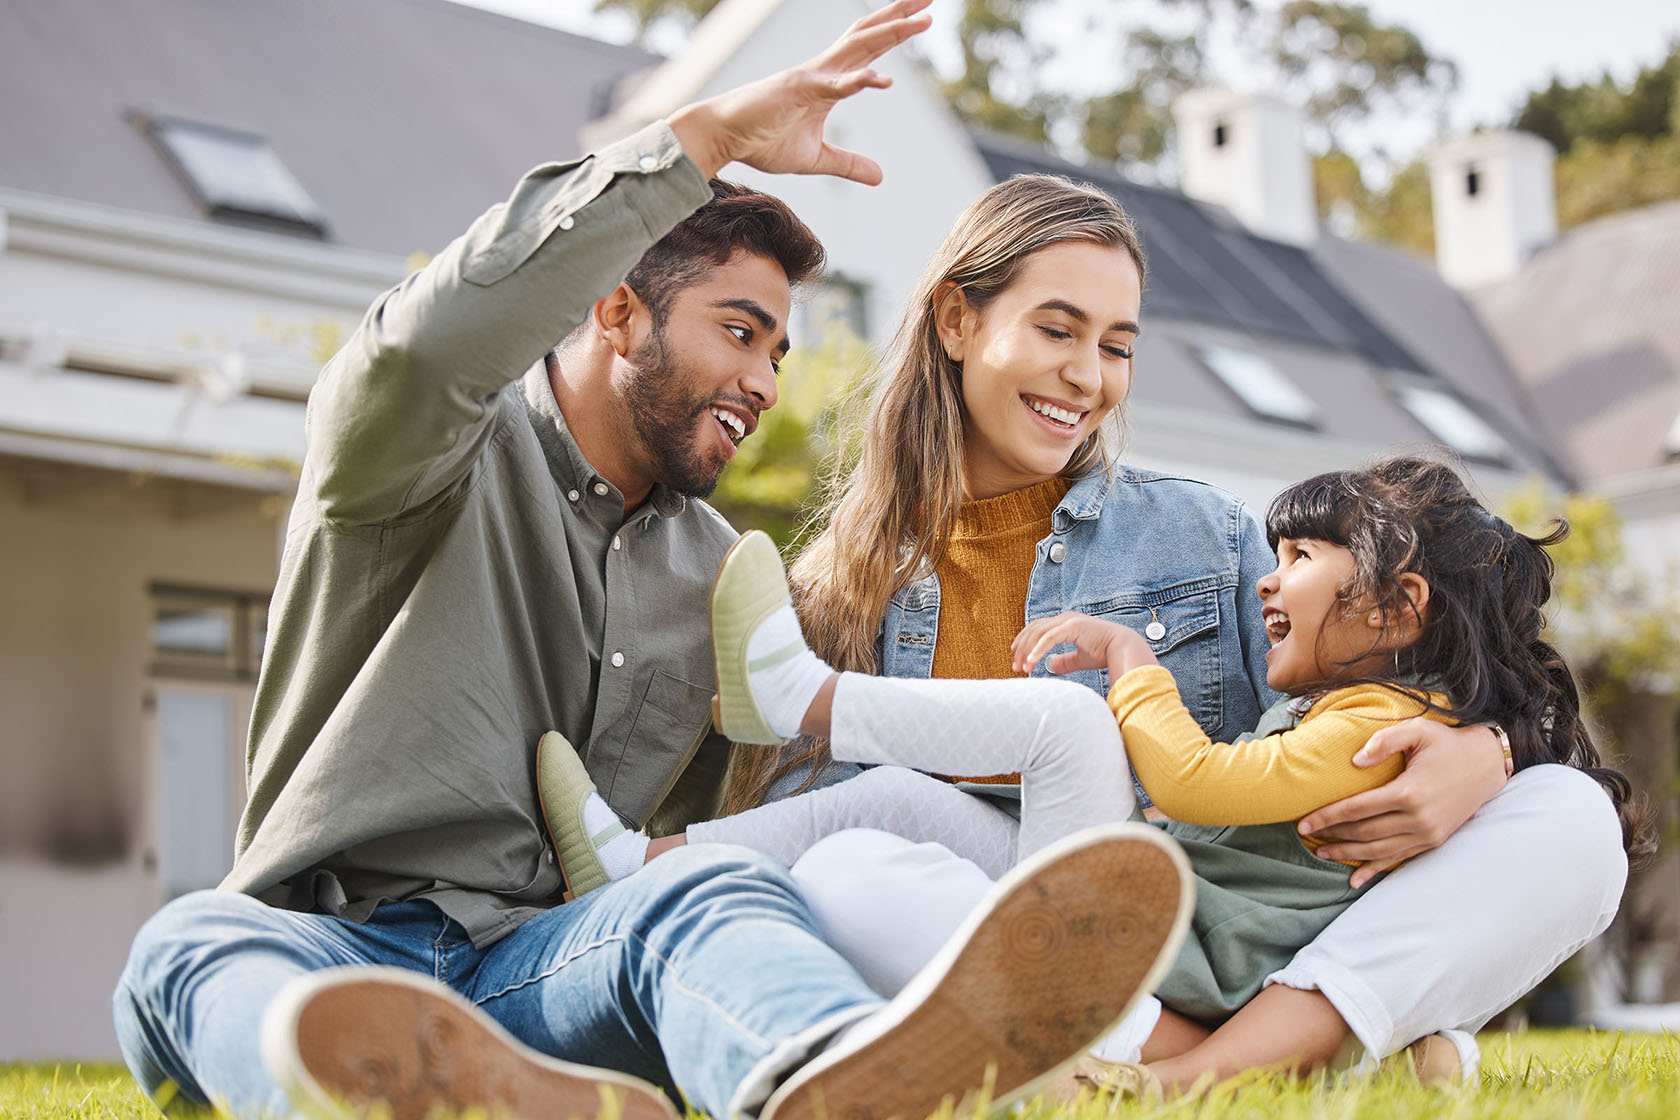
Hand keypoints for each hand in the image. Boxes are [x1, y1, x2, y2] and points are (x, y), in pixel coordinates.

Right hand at [666, 0, 932, 181]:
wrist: (722, 136)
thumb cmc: (762, 141)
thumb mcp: (815, 159)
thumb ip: (848, 164)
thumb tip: (880, 177)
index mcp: (827, 80)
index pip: (867, 49)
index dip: (894, 30)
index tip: (922, 16)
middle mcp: (822, 70)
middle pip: (868, 36)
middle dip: (900, 16)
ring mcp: (811, 77)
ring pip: (858, 49)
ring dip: (891, 33)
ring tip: (922, 19)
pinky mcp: (798, 92)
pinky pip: (834, 85)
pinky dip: (859, 81)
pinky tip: (884, 79)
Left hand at [1011, 611, 1157, 677]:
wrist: (1123, 649)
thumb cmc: (1104, 653)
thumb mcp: (1079, 659)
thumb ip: (1064, 661)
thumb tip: (1050, 665)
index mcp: (1065, 623)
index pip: (1038, 629)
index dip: (1024, 641)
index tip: (1015, 655)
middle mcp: (1064, 618)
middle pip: (1034, 630)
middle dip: (1022, 648)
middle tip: (1016, 666)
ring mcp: (1068, 620)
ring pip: (1038, 634)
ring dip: (1027, 651)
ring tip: (1023, 668)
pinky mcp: (1072, 627)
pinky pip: (1049, 638)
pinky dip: (1038, 650)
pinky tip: (1031, 661)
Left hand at [1297, 719, 1507, 887]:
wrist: (1488, 763)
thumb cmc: (1447, 743)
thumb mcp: (1418, 729)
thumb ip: (1384, 741)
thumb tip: (1355, 762)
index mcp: (1408, 792)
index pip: (1356, 809)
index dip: (1327, 817)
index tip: (1303, 822)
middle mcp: (1418, 819)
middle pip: (1363, 833)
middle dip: (1332, 835)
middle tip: (1306, 835)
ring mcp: (1427, 834)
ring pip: (1378, 850)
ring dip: (1348, 854)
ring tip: (1322, 853)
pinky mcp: (1434, 841)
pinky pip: (1399, 859)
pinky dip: (1375, 870)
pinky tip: (1355, 880)